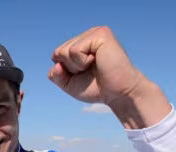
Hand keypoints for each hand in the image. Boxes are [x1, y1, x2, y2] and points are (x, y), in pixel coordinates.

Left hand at [48, 26, 170, 128]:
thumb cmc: (97, 88)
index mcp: (81, 43)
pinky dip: (82, 62)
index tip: (84, 75)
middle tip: (91, 72)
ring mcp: (94, 33)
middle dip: (71, 69)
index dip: (66, 71)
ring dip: (77, 66)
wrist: (120, 94)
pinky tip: (97, 62)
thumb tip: (56, 63)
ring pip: (65, 51)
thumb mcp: (69, 84)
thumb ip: (56, 75)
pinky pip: (74, 51)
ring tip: (95, 66)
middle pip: (58, 52)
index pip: (57, 55)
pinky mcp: (100, 34)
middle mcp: (88, 35)